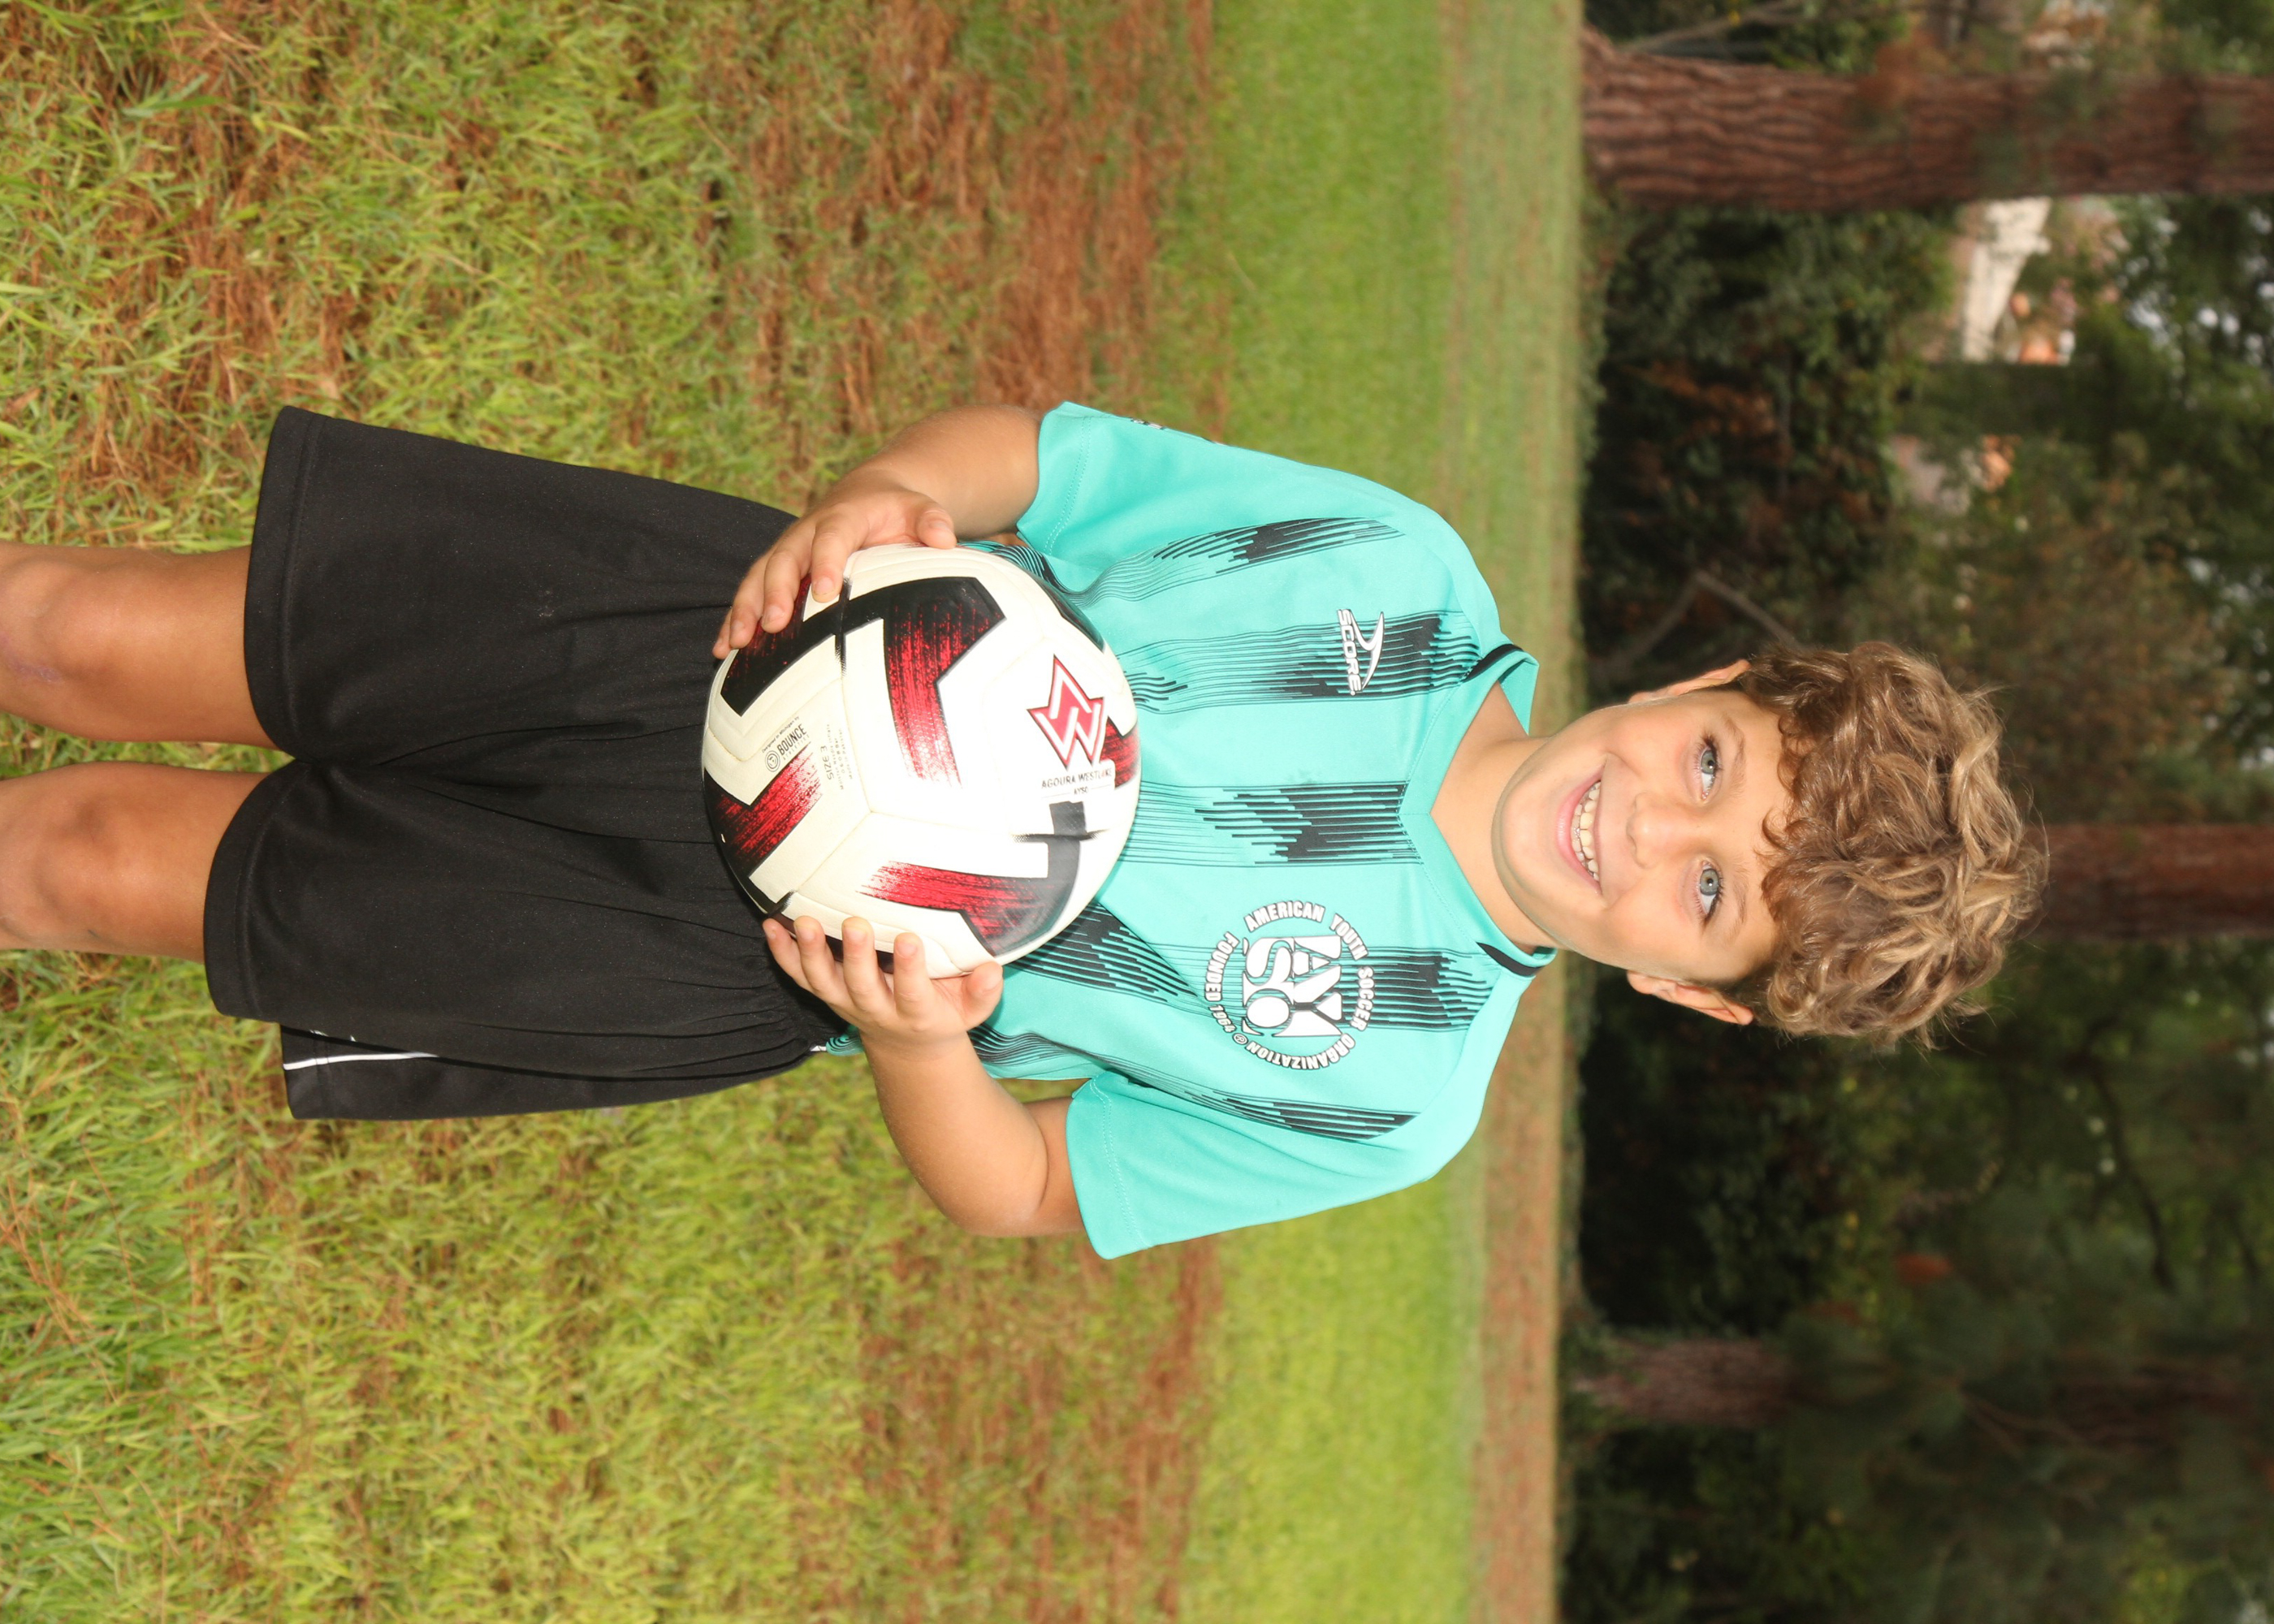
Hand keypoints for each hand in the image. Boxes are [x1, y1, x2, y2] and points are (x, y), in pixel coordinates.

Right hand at [714, 476, 958, 656]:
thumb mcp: (919, 508)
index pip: (831, 537)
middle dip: (776, 591)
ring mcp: (788, 551)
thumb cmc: (896, 509)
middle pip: (784, 559)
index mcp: (842, 517)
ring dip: (746, 609)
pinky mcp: (777, 569)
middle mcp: (805, 532)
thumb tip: (945, 537)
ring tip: (736, 643)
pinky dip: (736, 619)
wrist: (867, 492)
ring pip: (759, 578)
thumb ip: (932, 521)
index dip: (826, 562)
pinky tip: (724, 650)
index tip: (825, 593)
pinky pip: (751, 593)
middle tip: (775, 624)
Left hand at [764, 914, 1002, 1051]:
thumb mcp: (970, 1010)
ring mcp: (846, 1002)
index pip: (912, 994)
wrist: (906, 1043)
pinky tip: (771, 925)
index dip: (910, 971)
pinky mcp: (826, 992)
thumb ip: (981, 991)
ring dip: (811, 953)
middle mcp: (876, 1010)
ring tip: (804, 921)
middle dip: (856, 957)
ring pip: (823, 983)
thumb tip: (991, 968)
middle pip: (861, 988)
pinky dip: (783, 953)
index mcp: (916, 1014)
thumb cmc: (944, 1012)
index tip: (911, 940)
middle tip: (854, 924)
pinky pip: (799, 976)